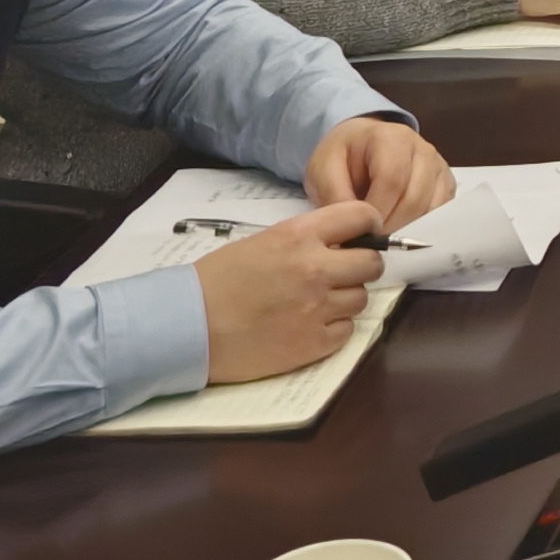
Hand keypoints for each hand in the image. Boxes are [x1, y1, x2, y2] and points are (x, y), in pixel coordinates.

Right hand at [196, 202, 386, 384]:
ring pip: (361, 299)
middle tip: (341, 274)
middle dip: (361, 266)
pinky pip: (347, 331)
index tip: (363, 234)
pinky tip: (309, 326)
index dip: (367, 225)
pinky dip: (334, 329)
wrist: (187, 328)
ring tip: (316, 303)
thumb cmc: (216, 281)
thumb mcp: (262, 242)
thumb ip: (304, 239)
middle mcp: (315, 269)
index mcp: (299, 236)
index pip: (360, 216)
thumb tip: (338, 243)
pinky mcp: (313, 344)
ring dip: (345, 299)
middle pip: (372, 263)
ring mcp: (317, 308)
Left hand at [306, 115, 452, 231]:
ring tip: (382, 240)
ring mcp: (438, 166)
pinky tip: (400, 232)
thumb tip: (352, 231)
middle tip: (368, 244)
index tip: (358, 233)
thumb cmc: (342, 157)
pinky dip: (423, 228)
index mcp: (392, 138)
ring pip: (431, 209)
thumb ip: (334, 196)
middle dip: (390, 227)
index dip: (377, 212)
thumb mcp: (323, 170)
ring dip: (407, 230)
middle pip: (415, 198)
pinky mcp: (446, 183)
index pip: (392, 181)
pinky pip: (441, 212)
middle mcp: (423, 149)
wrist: (360, 144)